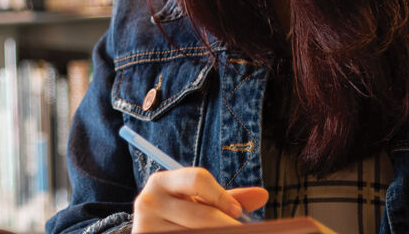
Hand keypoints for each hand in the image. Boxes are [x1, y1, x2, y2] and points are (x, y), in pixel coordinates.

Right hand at [131, 167, 268, 231]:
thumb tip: (263, 194)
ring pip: (194, 233)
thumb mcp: (198, 203)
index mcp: (161, 182)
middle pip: (200, 215)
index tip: (237, 213)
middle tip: (243, 231)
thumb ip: (226, 199)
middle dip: (226, 225)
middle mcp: (148, 201)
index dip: (221, 196)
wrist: (152, 231)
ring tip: (225, 232)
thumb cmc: (179, 216)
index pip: (197, 179)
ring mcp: (146, 225)